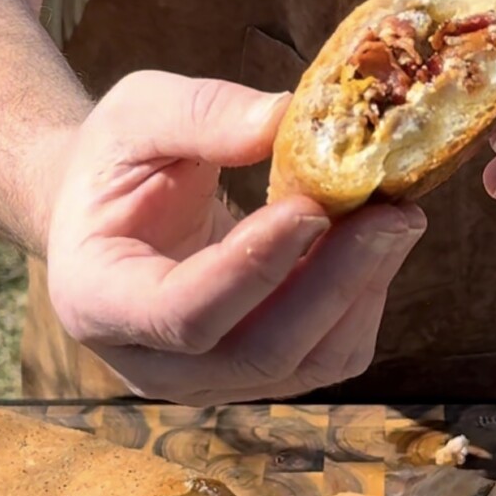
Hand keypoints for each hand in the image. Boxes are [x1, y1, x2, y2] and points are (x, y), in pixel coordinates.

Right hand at [46, 71, 425, 402]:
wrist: (111, 211)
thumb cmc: (115, 160)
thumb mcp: (135, 114)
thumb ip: (198, 114)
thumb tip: (283, 119)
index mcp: (98, 299)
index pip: (181, 314)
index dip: (252, 269)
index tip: (312, 207)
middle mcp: (150, 364)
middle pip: (256, 355)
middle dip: (333, 284)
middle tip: (391, 213)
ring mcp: (206, 381)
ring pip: (303, 365)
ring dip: (361, 293)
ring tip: (397, 217)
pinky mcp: (256, 375)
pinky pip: (326, 358)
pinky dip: (362, 301)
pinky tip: (376, 242)